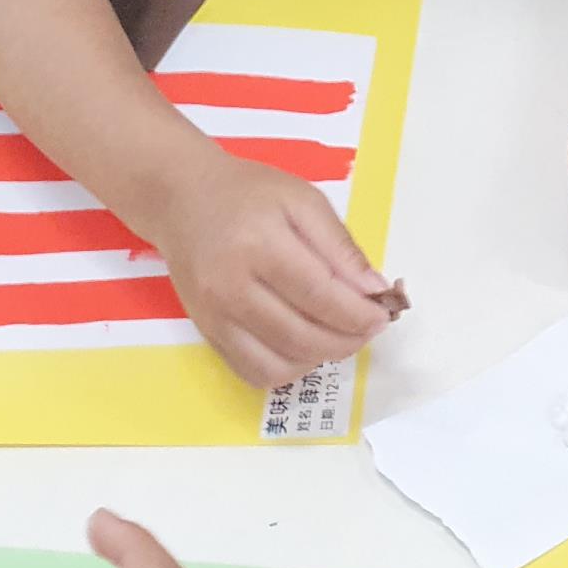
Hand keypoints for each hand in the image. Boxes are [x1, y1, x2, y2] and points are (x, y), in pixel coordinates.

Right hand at [142, 143, 395, 387]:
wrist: (183, 200)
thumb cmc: (249, 194)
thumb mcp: (303, 201)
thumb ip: (340, 247)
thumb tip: (374, 290)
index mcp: (258, 245)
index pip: (318, 295)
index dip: (357, 314)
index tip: (384, 315)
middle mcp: (230, 288)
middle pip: (300, 336)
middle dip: (347, 340)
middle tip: (369, 327)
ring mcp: (214, 317)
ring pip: (277, 366)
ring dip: (320, 359)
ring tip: (341, 335)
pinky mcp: (206, 334)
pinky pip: (252, 373)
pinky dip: (288, 369)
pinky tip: (307, 345)